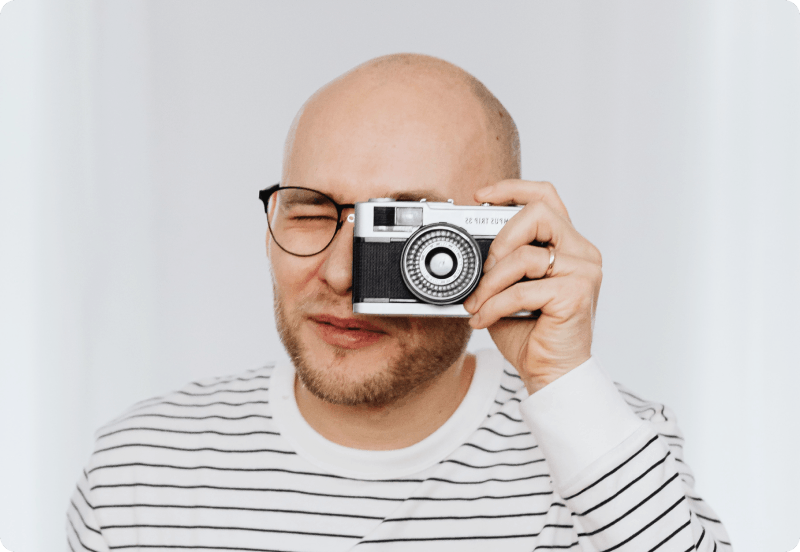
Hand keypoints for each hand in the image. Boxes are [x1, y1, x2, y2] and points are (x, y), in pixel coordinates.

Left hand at [463, 180, 601, 393]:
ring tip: (477, 303)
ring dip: (490, 282)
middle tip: (484, 269)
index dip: (512, 189)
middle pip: (538, 212)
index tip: (479, 195)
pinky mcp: (577, 293)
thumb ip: (499, 263)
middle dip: (500, 238)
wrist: (550, 373)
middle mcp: (582, 252)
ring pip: (526, 255)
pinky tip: (483, 319)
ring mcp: (584, 271)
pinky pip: (523, 290)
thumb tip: (468, 249)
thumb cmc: (531, 332)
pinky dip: (495, 305)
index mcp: (567, 245)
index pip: (545, 196)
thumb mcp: (508, 288)